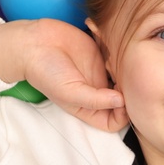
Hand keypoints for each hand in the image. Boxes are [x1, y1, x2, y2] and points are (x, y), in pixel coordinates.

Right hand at [10, 18, 127, 131]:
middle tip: (126, 79)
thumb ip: (95, 100)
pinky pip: (119, 56)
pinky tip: (113, 49)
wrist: (34, 43)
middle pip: (124, 100)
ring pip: (125, 78)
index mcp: (89, 107)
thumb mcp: (69, 92)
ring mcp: (101, 72)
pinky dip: (121, 53)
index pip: (114, 121)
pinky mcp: (102, 52)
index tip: (123, 101)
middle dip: (130, 93)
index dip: (123, 116)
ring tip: (119, 63)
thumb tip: (122, 102)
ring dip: (128, 72)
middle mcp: (97, 92)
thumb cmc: (45, 73)